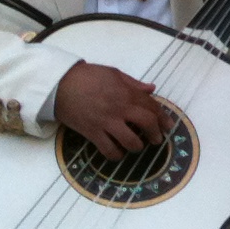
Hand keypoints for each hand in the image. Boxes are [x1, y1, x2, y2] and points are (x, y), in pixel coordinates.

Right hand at [53, 61, 168, 159]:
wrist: (61, 84)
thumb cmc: (88, 76)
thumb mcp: (114, 74)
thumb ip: (134, 83)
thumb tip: (151, 89)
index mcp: (127, 93)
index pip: (152, 107)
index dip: (163, 118)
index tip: (168, 126)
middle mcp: (120, 109)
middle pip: (147, 124)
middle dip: (155, 134)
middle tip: (156, 140)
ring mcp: (107, 122)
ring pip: (131, 141)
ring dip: (137, 146)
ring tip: (137, 146)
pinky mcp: (93, 133)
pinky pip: (109, 150)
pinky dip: (116, 155)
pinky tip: (118, 152)